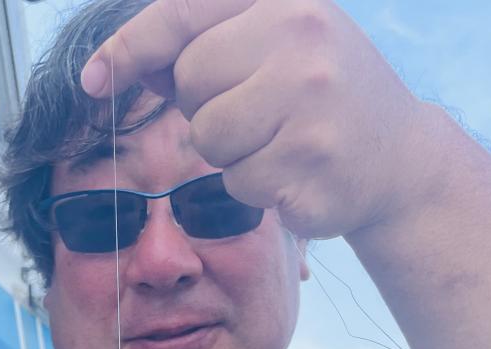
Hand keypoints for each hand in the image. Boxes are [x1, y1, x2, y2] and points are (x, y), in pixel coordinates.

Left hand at [81, 0, 423, 240]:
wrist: (398, 159)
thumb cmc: (321, 100)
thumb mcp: (277, 48)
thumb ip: (206, 46)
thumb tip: (123, 67)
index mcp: (287, 2)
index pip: (182, 12)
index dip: (130, 48)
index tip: (92, 80)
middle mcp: (301, 39)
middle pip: (190, 83)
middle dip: (206, 107)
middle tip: (260, 113)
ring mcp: (308, 103)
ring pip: (208, 138)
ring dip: (230, 153)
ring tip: (279, 143)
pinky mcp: (307, 164)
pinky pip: (238, 183)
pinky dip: (256, 188)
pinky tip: (295, 173)